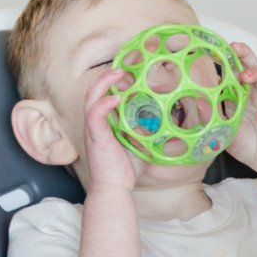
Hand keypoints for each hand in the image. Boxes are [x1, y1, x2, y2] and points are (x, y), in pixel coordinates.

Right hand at [83, 68, 145, 190]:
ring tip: (116, 73)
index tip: (126, 72)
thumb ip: (148, 134)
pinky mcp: (95, 136)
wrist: (115, 188)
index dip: (111, 83)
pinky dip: (104, 104)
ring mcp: (94, 129)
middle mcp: (96, 124)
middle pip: (94, 92)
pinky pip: (95, 115)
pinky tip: (116, 98)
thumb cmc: (125, 170)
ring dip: (103, 83)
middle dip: (106, 77)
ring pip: (91, 98)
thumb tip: (165, 124)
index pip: (104, 97)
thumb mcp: (141, 146)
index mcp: (105, 124)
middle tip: (121, 68)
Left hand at [225, 42, 256, 174]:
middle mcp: (256, 93)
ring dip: (256, 74)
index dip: (226, 62)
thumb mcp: (224, 130)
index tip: (214, 51)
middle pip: (251, 67)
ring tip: (246, 76)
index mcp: (241, 96)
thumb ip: (213, 117)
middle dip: (244, 55)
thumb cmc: (248, 144)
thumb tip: (194, 106)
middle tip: (235, 47)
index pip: (233, 73)